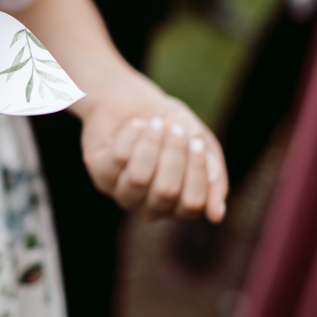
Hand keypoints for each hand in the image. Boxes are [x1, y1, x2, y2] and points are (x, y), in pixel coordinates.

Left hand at [77, 74, 227, 222]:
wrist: (133, 100)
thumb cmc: (173, 127)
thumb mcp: (202, 145)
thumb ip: (214, 178)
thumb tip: (216, 216)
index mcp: (177, 204)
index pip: (191, 204)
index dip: (196, 171)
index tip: (196, 140)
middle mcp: (149, 207)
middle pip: (166, 191)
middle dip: (174, 153)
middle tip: (175, 128)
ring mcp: (122, 194)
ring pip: (139, 178)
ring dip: (151, 144)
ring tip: (155, 122)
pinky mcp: (100, 176)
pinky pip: (119, 159)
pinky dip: (132, 135)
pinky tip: (136, 124)